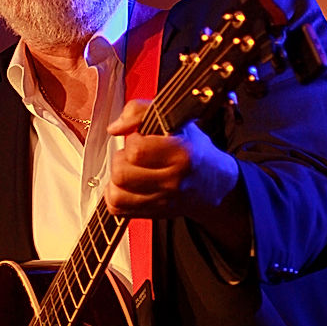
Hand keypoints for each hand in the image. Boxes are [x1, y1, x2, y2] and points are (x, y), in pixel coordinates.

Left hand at [105, 99, 250, 267]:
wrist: (213, 184)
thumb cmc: (192, 148)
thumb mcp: (175, 119)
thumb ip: (140, 111)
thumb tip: (113, 129)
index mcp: (181, 153)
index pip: (136, 150)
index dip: (133, 140)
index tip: (143, 138)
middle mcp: (172, 181)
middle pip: (121, 173)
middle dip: (121, 159)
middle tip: (133, 155)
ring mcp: (162, 201)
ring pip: (116, 193)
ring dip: (116, 179)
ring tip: (129, 170)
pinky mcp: (153, 213)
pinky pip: (117, 209)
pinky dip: (115, 196)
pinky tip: (126, 186)